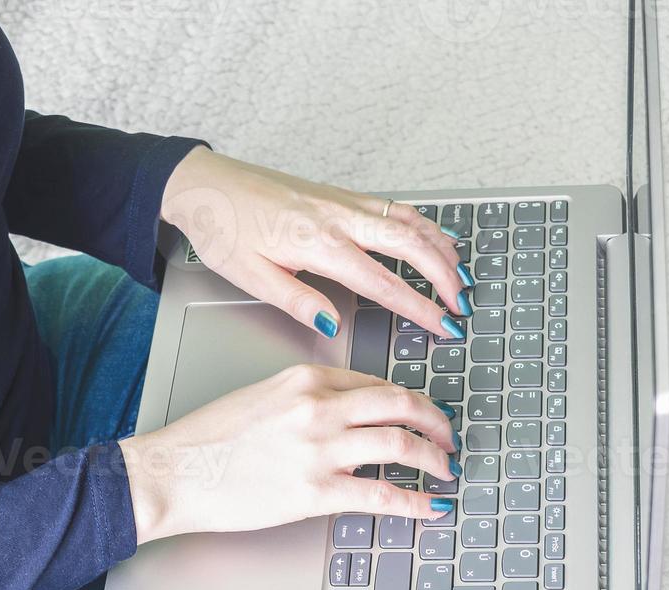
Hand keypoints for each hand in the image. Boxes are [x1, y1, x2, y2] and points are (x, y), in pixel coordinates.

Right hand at [119, 364, 461, 543]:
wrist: (173, 472)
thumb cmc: (206, 441)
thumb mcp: (261, 397)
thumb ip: (305, 400)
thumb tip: (346, 416)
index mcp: (305, 379)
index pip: (376, 383)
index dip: (409, 402)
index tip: (422, 415)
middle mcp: (319, 408)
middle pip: (403, 406)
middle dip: (437, 423)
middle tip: (448, 439)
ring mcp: (320, 449)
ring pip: (402, 445)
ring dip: (435, 460)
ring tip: (446, 471)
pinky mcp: (315, 492)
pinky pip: (385, 494)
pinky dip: (418, 501)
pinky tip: (432, 506)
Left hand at [160, 147, 472, 340]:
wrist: (204, 185)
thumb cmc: (222, 228)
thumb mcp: (251, 275)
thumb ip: (298, 301)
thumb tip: (333, 322)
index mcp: (319, 244)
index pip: (384, 283)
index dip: (420, 308)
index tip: (444, 325)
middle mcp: (338, 217)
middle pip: (410, 245)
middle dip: (445, 276)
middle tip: (464, 303)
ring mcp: (342, 201)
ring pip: (408, 221)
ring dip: (440, 246)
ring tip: (462, 272)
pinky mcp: (338, 194)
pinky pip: (392, 208)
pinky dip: (421, 223)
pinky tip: (432, 235)